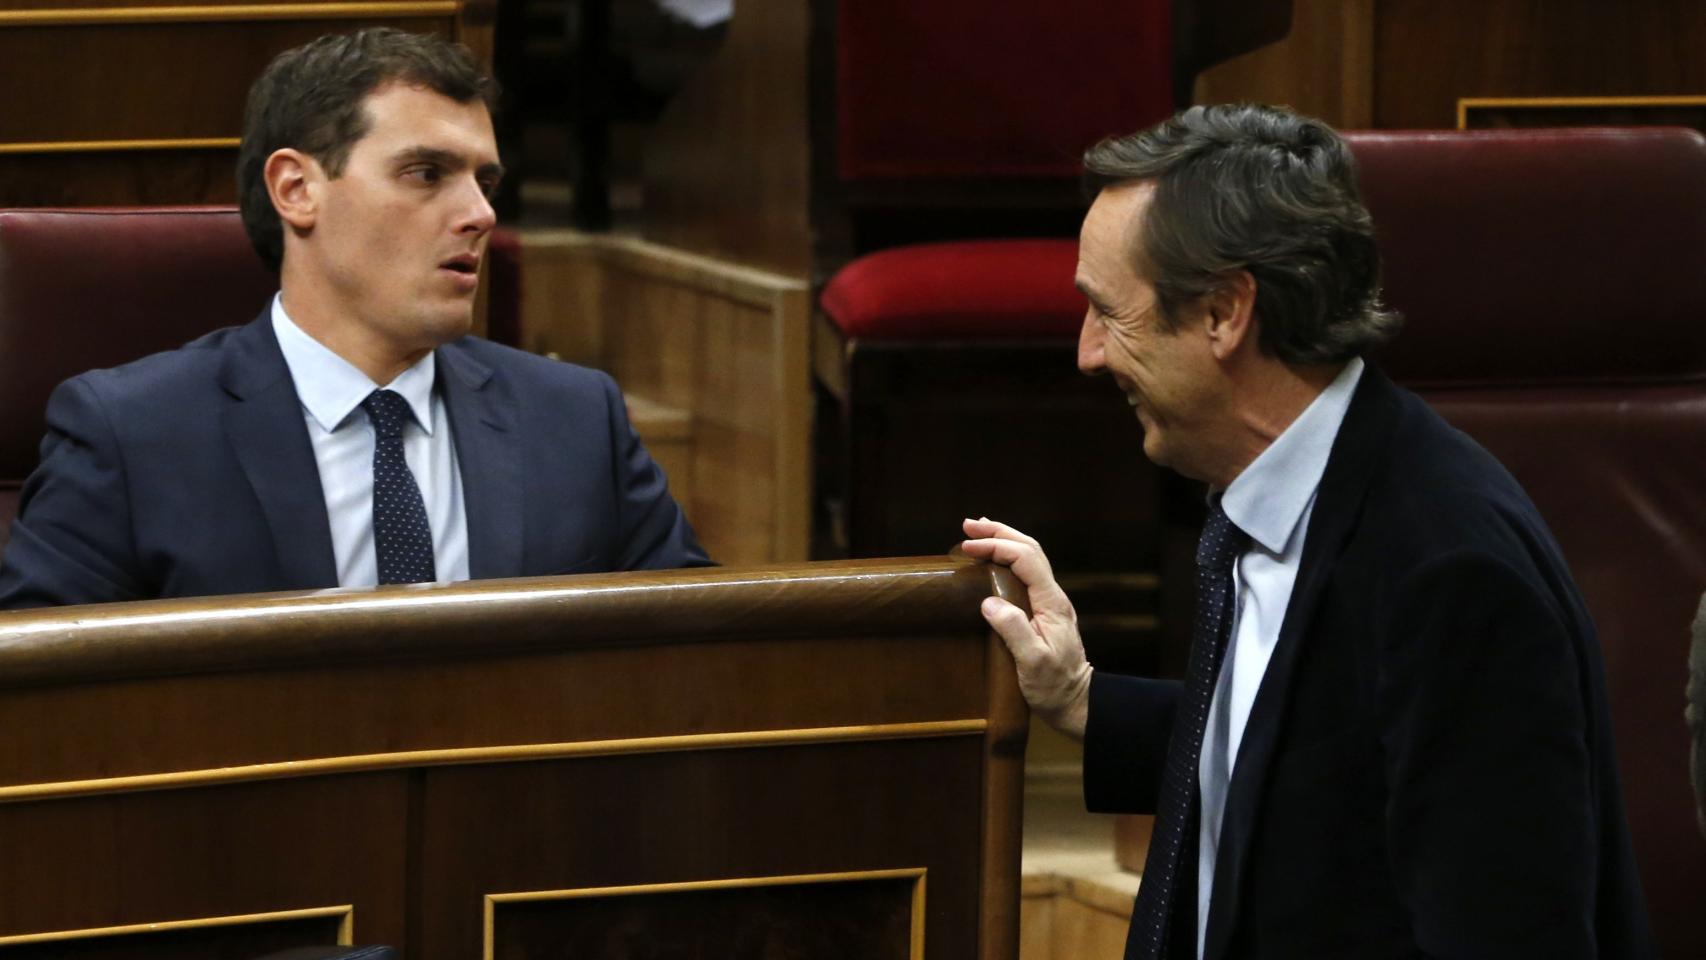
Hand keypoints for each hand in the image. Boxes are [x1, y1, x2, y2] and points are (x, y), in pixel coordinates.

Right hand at [960, 517, 1090, 739]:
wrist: (1076, 702)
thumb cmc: (1054, 686)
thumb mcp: (1032, 662)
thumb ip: (1013, 629)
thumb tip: (989, 602)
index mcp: (1051, 603)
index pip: (1025, 559)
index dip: (996, 547)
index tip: (968, 547)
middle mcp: (1053, 596)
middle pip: (1030, 550)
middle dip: (1000, 533)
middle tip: (969, 525)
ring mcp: (1049, 602)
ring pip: (1029, 558)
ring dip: (1004, 541)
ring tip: (978, 532)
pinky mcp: (1043, 610)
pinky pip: (1025, 573)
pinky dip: (1007, 558)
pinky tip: (993, 560)